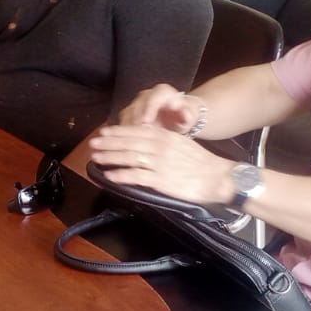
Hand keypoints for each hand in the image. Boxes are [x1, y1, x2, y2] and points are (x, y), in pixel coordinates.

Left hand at [88, 123, 234, 206]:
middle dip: (108, 143)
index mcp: (165, 136)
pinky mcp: (161, 179)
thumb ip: (163, 140)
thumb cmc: (200, 162)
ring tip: (96, 159)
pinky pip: (136, 176)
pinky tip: (109, 176)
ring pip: (129, 157)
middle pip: (128, 143)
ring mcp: (159, 163)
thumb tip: (145, 140)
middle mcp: (160, 146)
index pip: (136, 131)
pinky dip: (121, 175)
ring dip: (110, 157)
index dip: (118, 132)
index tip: (104, 133)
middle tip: (93, 144)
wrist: (217, 176)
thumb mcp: (181, 143)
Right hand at [118, 84, 202, 133]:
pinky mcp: (129, 114)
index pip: (153, 98)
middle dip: (135, 121)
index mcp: (162, 91)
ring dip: (127, 127)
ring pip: (127, 114)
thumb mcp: (190, 115)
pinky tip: (123, 142)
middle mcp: (146, 95)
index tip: (146, 121)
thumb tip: (186, 115)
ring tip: (129, 141)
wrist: (178, 116)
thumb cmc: (185, 115)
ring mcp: (136, 104)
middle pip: (137, 106)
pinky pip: (122, 121)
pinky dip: (122, 131)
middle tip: (135, 135)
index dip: (148, 109)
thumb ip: (188, 115)